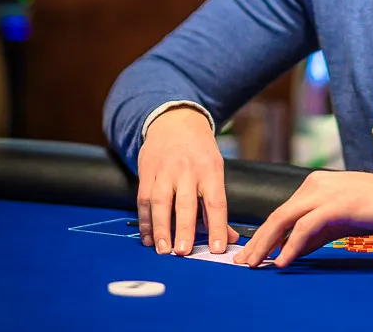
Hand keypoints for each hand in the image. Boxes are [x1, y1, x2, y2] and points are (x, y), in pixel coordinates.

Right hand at [136, 107, 238, 255]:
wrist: (175, 120)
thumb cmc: (199, 151)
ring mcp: (164, 170)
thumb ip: (218, 206)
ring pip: (160, 201)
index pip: (216, 202)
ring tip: (162, 250)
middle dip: (184, 228)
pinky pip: (143, 198)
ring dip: (160, 228)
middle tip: (182, 252)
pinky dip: (145, 220)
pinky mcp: (146, 170)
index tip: (218, 248)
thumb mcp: (215, 169)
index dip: (218, 226)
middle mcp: (187, 169)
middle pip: (185, 202)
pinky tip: (148, 238)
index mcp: (210, 169)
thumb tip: (229, 238)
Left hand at [233, 171, 372, 267]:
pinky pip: (305, 227)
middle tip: (243, 262)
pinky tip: (282, 261)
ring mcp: (323, 194)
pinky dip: (291, 245)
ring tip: (256, 264)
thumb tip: (291, 252)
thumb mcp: (338, 222)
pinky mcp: (334, 205)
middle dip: (258, 240)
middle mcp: (313, 185)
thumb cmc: (372, 209)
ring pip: (284, 219)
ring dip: (266, 244)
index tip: (251, 253)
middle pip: (277, 215)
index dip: (264, 234)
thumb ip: (315, 234)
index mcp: (312, 186)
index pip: (281, 212)